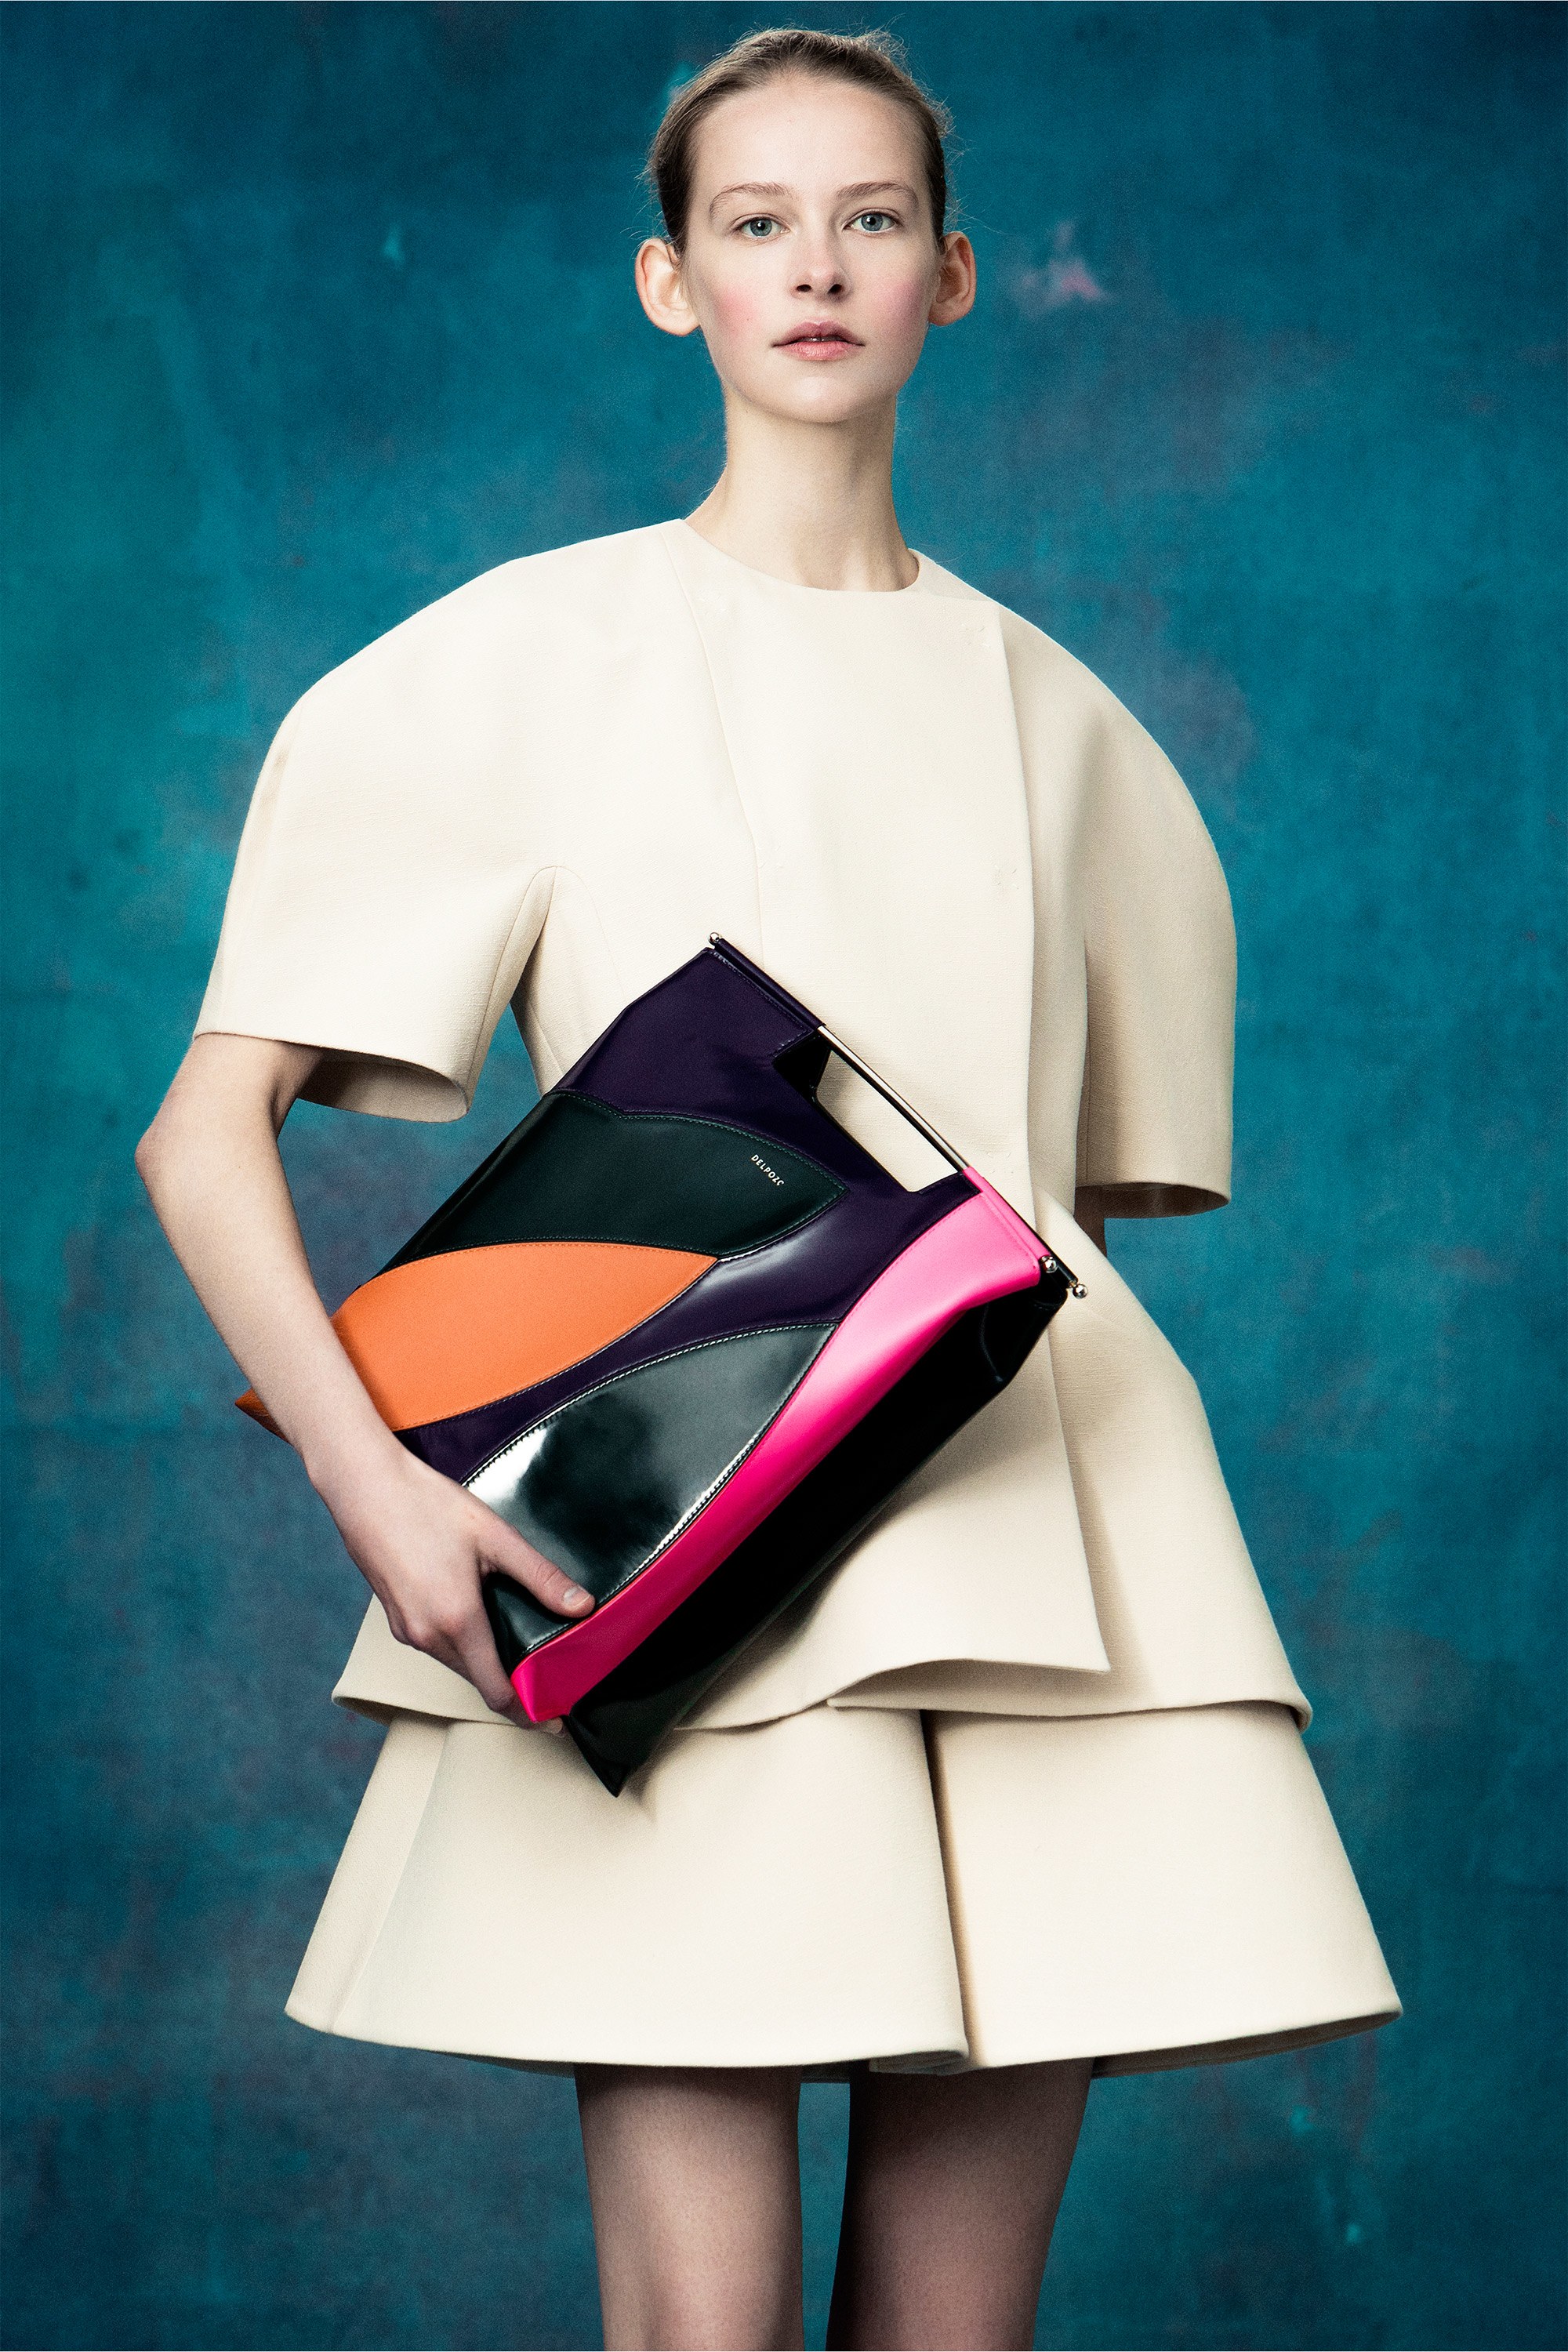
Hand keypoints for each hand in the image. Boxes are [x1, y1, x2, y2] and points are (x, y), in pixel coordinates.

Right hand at [310, 1437, 592, 1730]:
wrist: (363, 1487)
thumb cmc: (427, 1506)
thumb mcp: (495, 1537)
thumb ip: (541, 1577)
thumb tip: (583, 1607)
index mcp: (457, 1622)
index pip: (496, 1691)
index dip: (529, 1713)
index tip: (554, 1723)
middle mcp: (427, 1636)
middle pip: (477, 1680)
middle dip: (511, 1691)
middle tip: (547, 1684)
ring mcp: (406, 1629)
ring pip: (455, 1663)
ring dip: (485, 1665)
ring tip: (518, 1651)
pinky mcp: (394, 1617)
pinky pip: (436, 1646)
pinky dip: (462, 1646)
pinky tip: (478, 1621)